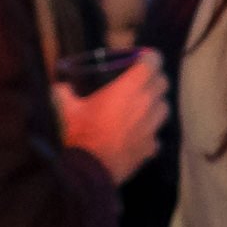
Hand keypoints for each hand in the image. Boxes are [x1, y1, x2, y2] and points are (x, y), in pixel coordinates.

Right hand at [56, 49, 166, 178]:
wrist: (88, 168)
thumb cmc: (79, 133)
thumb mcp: (66, 108)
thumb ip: (64, 92)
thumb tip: (61, 88)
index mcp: (129, 88)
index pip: (153, 62)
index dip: (150, 58)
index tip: (144, 58)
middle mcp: (147, 104)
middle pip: (163, 83)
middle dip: (154, 78)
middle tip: (141, 81)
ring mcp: (152, 127)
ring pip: (164, 108)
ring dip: (155, 104)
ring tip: (140, 107)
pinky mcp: (151, 147)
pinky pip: (156, 134)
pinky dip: (149, 132)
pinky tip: (136, 134)